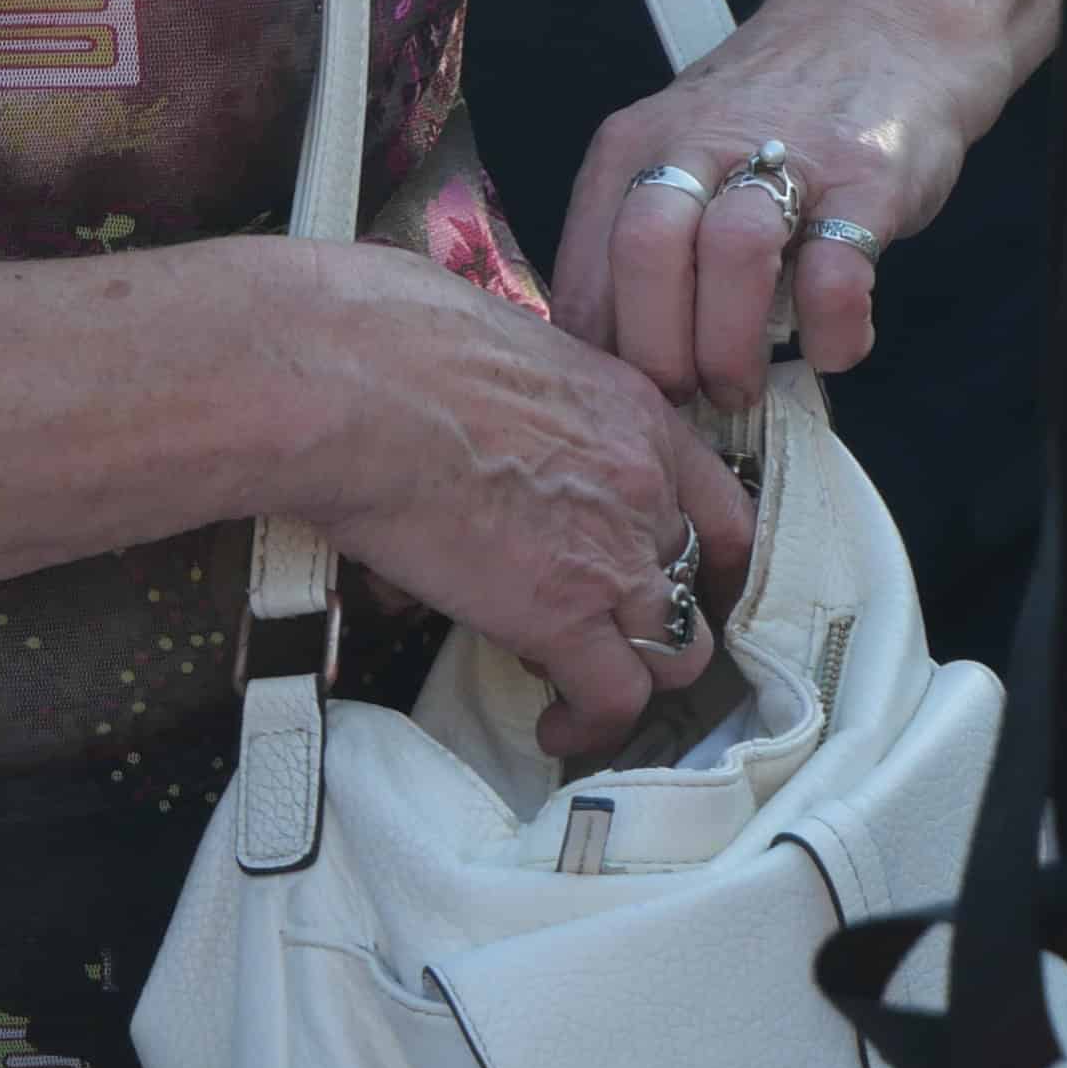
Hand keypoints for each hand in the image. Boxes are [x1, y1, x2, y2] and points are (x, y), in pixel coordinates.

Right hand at [287, 253, 757, 760]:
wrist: (348, 384)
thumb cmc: (386, 338)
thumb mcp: (496, 345)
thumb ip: (524, 401)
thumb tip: (480, 428)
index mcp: (631, 410)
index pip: (717, 500)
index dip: (702, 552)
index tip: (677, 578)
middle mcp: (643, 484)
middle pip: (699, 579)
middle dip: (661, 613)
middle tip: (614, 630)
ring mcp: (612, 554)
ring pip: (679, 650)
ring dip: (638, 675)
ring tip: (586, 690)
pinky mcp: (562, 616)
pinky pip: (615, 697)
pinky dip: (593, 725)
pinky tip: (558, 729)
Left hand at [551, 0, 978, 405]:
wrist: (879, 25)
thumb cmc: (769, 116)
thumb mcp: (678, 156)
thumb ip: (642, 244)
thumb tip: (615, 365)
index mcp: (632, 148)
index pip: (584, 271)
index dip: (600, 359)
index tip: (626, 404)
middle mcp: (696, 144)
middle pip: (644, 254)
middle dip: (658, 355)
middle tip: (685, 401)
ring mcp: (788, 158)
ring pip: (732, 255)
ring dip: (732, 345)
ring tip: (743, 385)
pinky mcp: (868, 179)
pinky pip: (838, 271)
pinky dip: (829, 331)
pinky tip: (828, 348)